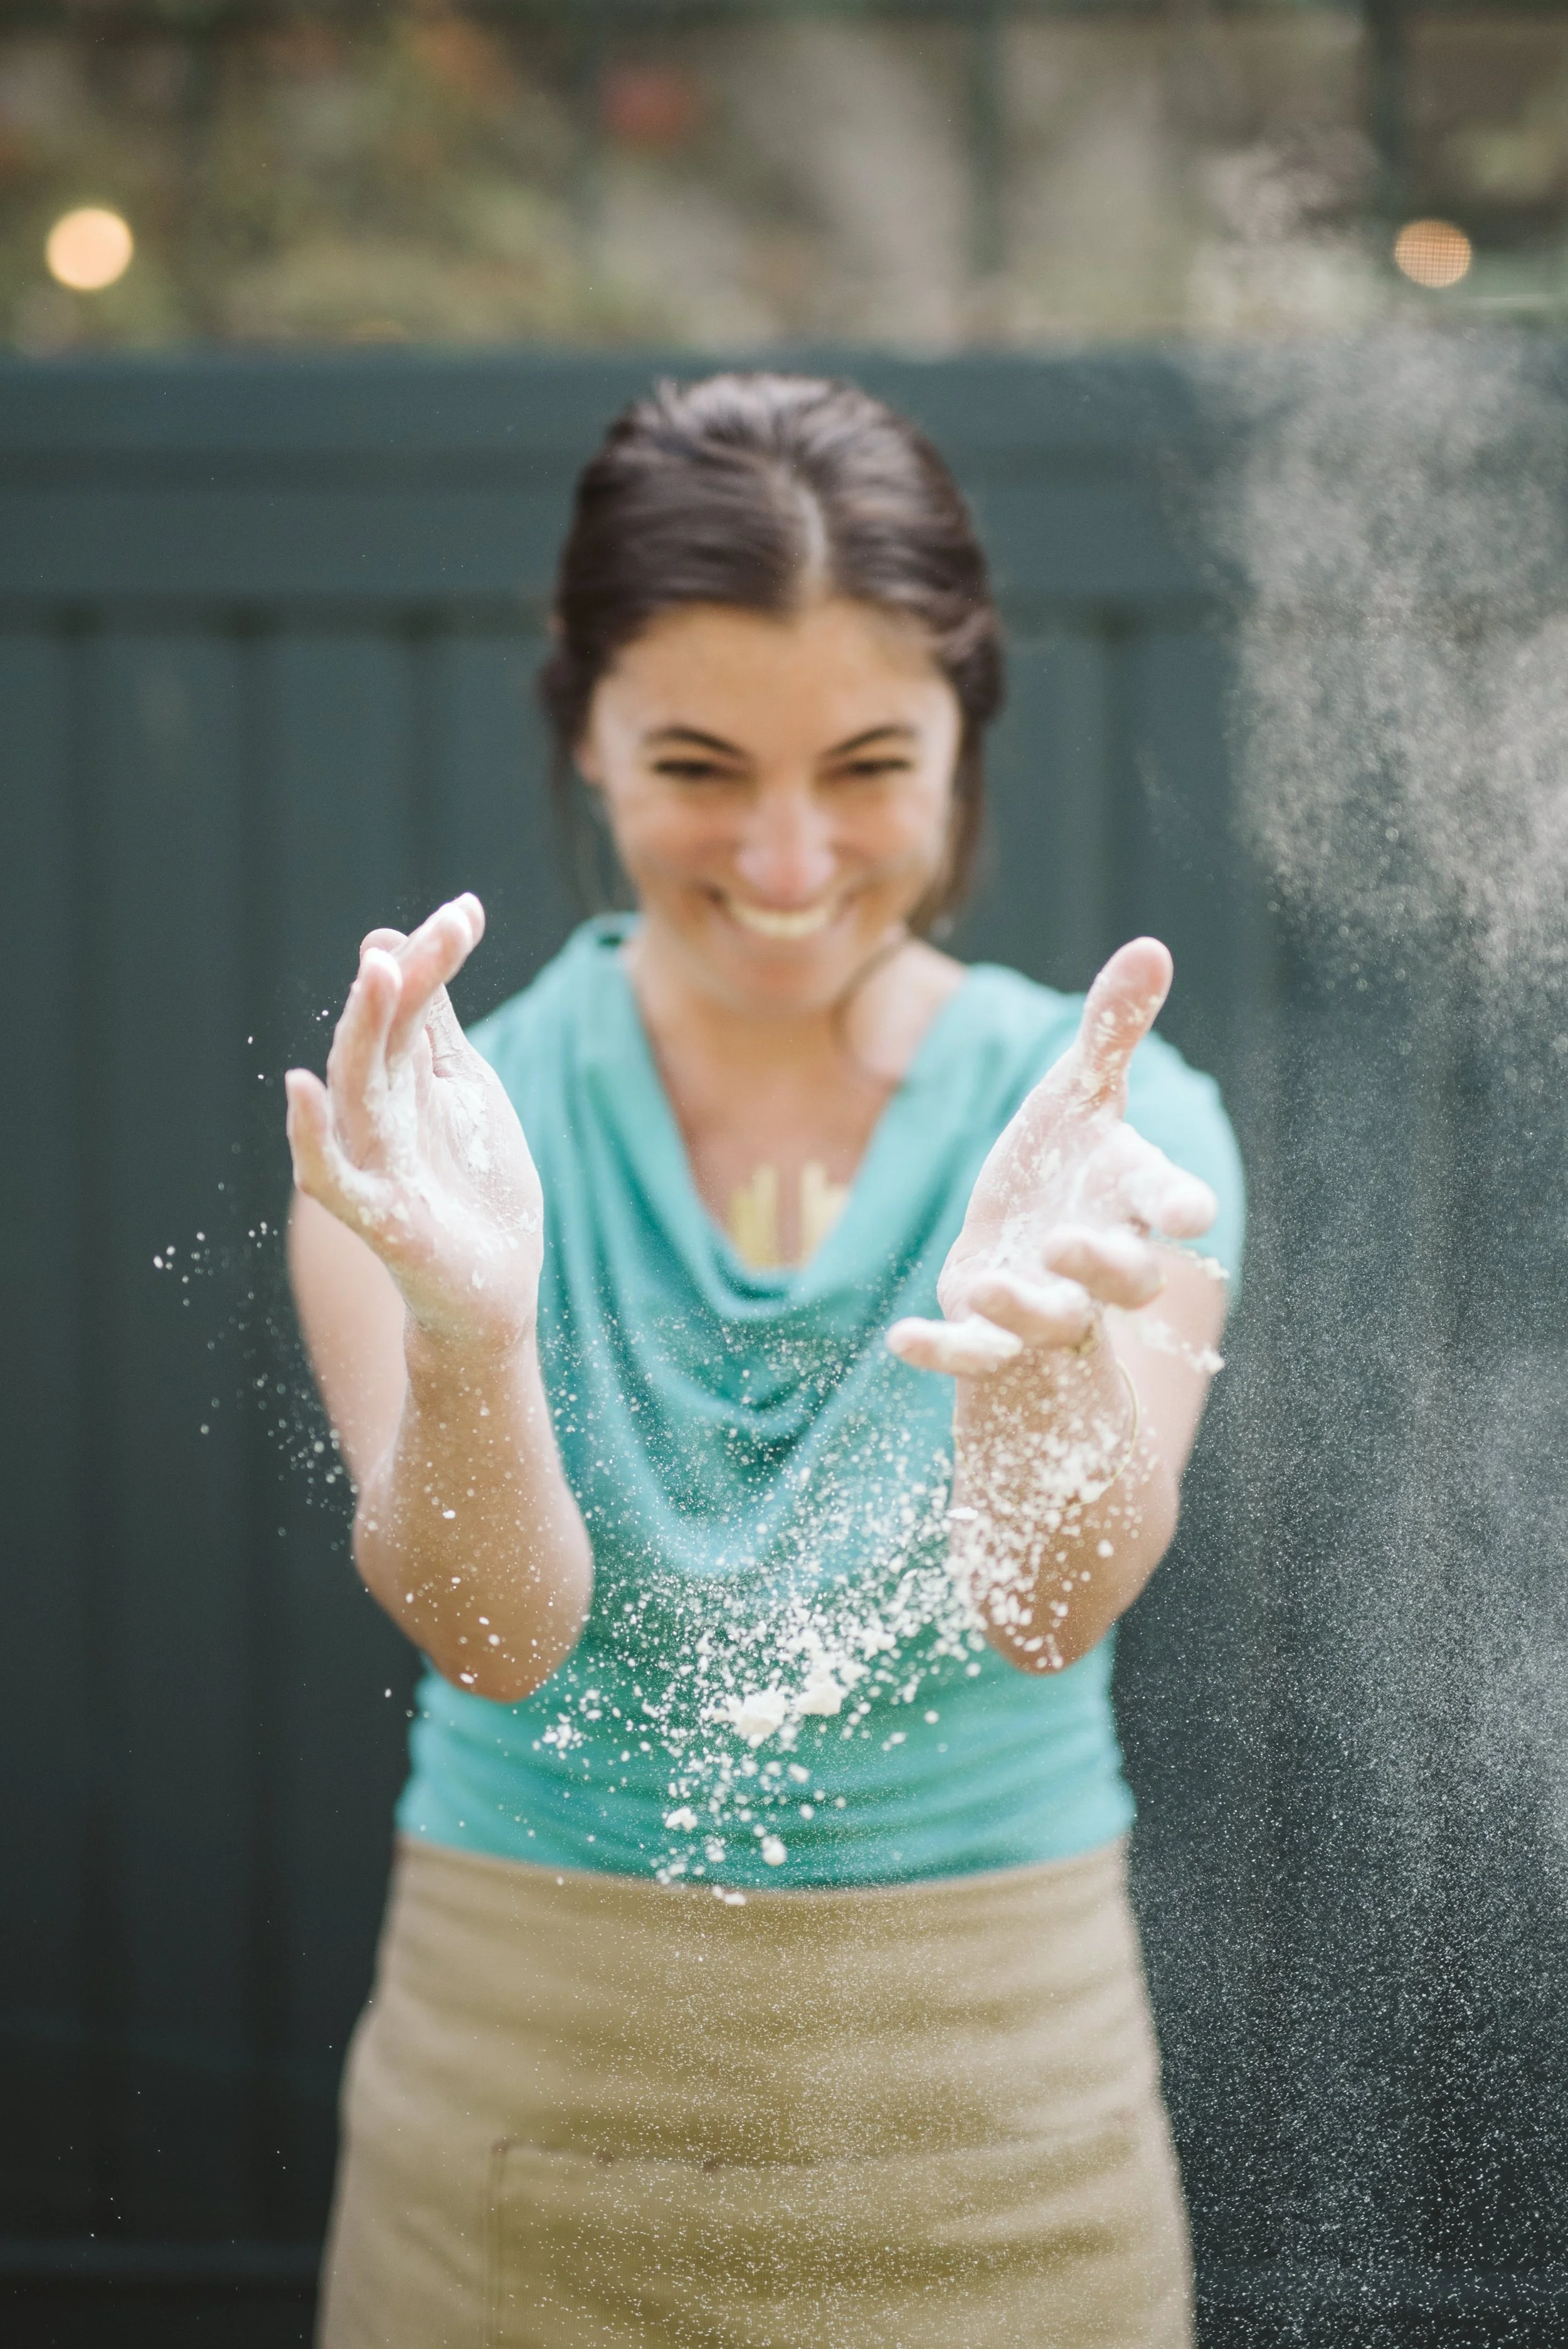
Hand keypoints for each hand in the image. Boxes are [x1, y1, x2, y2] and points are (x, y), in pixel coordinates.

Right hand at [284, 895, 542, 1352]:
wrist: (491, 1288)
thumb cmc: (473, 1183)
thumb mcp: (464, 1089)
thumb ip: (434, 1024)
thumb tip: (399, 940)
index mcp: (406, 1075)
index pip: (411, 1004)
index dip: (433, 957)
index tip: (468, 911)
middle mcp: (381, 1110)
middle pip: (381, 1034)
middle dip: (402, 981)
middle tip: (433, 929)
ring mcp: (374, 1161)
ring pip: (355, 1088)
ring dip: (362, 1029)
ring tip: (377, 972)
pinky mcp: (377, 1216)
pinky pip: (330, 1174)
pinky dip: (310, 1135)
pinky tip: (299, 1089)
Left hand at [886, 939, 1216, 1380]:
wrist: (1022, 1252)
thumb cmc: (1061, 1167)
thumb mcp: (1079, 1093)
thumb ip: (1112, 1029)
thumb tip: (1152, 944)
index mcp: (1124, 1197)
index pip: (1165, 1201)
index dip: (1180, 1205)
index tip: (1192, 1211)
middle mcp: (1094, 1261)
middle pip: (1123, 1279)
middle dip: (1103, 1265)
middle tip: (1069, 1243)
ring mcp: (1043, 1303)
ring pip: (1049, 1322)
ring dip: (1022, 1309)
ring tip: (987, 1290)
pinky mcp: (987, 1333)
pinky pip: (972, 1355)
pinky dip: (941, 1351)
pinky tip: (899, 1340)